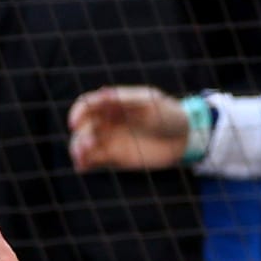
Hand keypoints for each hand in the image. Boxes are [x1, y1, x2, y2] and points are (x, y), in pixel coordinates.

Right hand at [67, 84, 186, 171]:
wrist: (185, 137)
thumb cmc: (168, 114)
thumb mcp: (151, 103)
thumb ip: (126, 99)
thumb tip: (101, 93)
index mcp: (111, 103)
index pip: (86, 105)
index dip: (77, 113)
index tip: (75, 124)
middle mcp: (106, 120)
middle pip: (83, 127)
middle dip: (81, 136)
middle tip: (88, 146)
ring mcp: (110, 139)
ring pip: (86, 144)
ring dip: (79, 150)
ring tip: (82, 159)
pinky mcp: (116, 156)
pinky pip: (96, 159)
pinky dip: (86, 163)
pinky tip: (82, 168)